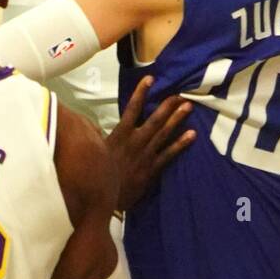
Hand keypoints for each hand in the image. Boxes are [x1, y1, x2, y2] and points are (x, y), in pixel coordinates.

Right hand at [107, 76, 193, 209]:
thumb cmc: (98, 173)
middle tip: (180, 93)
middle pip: (154, 120)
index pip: (132, 109)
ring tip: (188, 106)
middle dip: (168, 105)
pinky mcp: (152, 169)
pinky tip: (192, 134)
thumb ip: (95, 134)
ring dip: (177, 119)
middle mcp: (135, 142)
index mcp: (120, 135)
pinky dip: (181, 144)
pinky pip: (169, 154)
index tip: (150, 78)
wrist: (103, 200)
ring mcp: (145, 155)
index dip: (141, 93)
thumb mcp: (94, 150)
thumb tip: (87, 122)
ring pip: (164, 134)